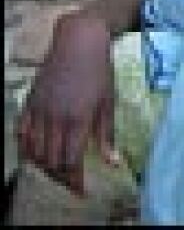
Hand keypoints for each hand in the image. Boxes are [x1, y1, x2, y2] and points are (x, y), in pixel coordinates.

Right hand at [16, 12, 119, 195]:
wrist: (80, 41)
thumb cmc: (100, 70)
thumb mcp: (109, 101)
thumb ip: (107, 134)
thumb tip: (113, 163)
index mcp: (78, 119)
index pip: (71, 162)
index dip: (74, 181)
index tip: (81, 191)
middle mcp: (55, 118)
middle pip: (51, 161)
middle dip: (60, 176)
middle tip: (70, 181)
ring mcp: (40, 111)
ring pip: (34, 151)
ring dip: (44, 166)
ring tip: (56, 170)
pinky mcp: (30, 103)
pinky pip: (22, 134)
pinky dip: (27, 149)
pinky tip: (35, 154)